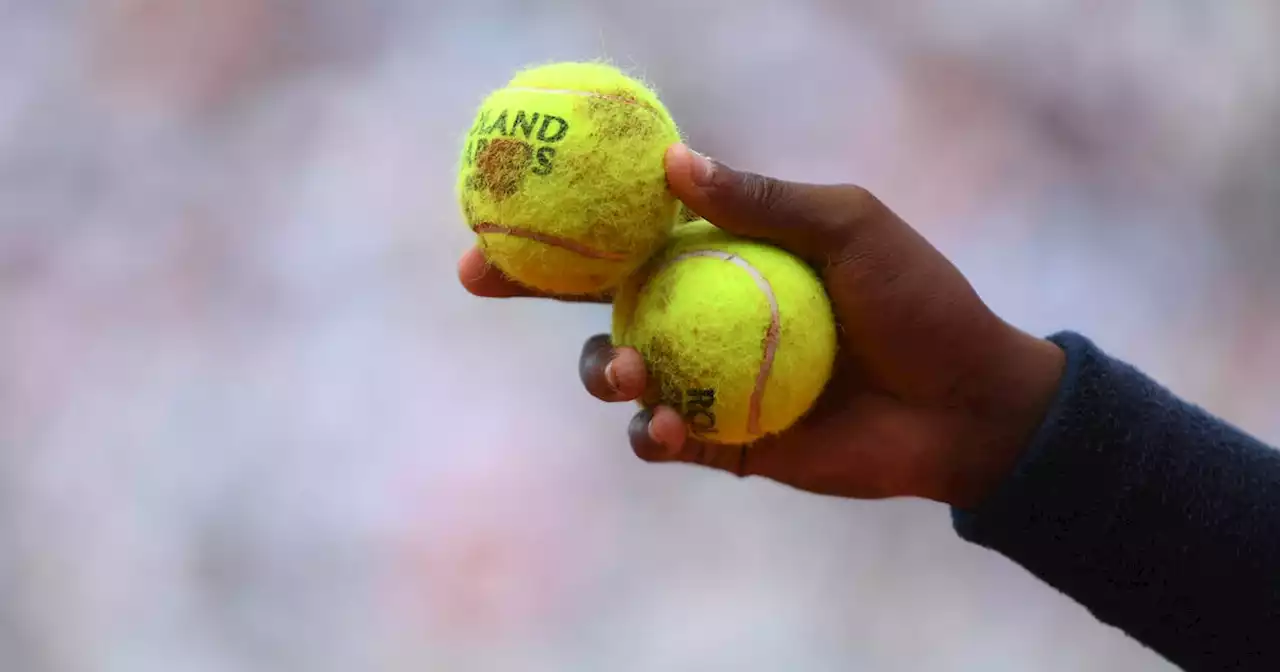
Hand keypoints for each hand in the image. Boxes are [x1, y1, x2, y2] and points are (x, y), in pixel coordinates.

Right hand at [459, 144, 1064, 507]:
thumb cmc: (917, 301)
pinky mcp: (725, 443)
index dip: (562, 223)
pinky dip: (650, 433)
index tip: (499, 204)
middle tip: (483, 276)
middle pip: (597, 300)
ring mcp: (708, 380)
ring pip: (618, 372)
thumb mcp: (849, 228)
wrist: (965, 403)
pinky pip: (664, 438)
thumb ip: (762, 200)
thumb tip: (672, 159)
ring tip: (623, 372)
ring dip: (598, 370)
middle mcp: (701, 314)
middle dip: (530, 286)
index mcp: (720, 257)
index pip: (628, 234)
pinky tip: (661, 426)